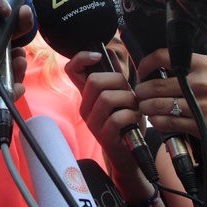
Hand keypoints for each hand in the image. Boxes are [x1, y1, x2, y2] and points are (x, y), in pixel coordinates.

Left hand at [0, 0, 32, 92]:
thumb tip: (8, 10)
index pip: (5, 20)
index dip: (18, 18)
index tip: (21, 14)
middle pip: (7, 44)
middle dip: (21, 41)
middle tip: (19, 34)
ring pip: (2, 67)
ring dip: (18, 66)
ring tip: (18, 60)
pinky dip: (5, 92)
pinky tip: (15, 84)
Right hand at [64, 51, 156, 199]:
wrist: (130, 155)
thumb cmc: (126, 123)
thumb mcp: (121, 96)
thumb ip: (115, 76)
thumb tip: (109, 50)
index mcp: (88, 95)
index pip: (71, 70)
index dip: (82, 58)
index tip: (97, 56)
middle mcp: (85, 107)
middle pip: (94, 81)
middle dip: (118, 82)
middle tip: (129, 93)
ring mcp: (92, 122)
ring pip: (108, 98)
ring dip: (128, 100)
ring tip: (134, 109)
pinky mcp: (103, 136)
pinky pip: (118, 117)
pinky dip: (132, 116)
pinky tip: (135, 121)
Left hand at [136, 49, 206, 206]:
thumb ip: (184, 67)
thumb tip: (152, 67)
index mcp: (201, 65)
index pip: (163, 57)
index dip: (146, 64)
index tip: (141, 72)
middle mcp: (201, 82)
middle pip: (156, 86)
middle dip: (142, 92)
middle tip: (139, 95)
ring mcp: (201, 105)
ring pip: (159, 105)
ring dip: (146, 107)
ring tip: (145, 107)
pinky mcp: (201, 124)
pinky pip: (168, 122)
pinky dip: (157, 121)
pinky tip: (157, 119)